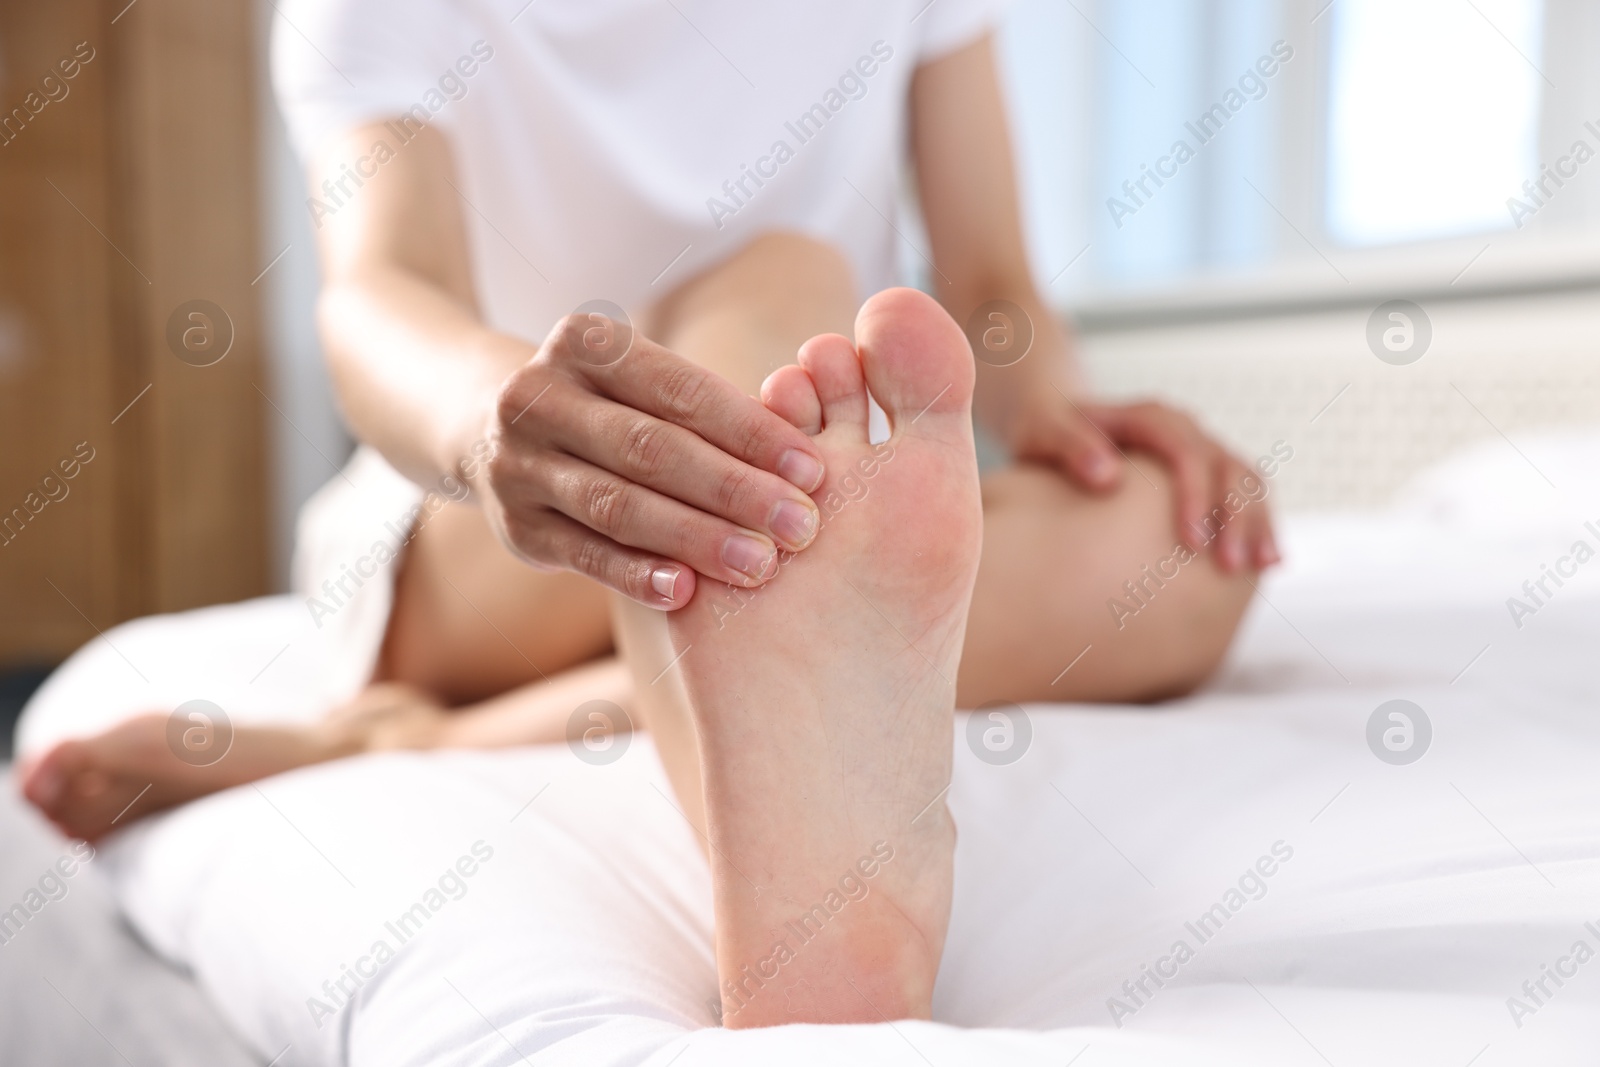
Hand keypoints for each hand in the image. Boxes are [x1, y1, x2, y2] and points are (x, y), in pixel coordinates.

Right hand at [470, 312, 827, 607]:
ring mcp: (518, 463)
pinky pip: (583, 554)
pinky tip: (686, 592)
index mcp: (586, 342)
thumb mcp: (643, 383)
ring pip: (616, 504)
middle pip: (650, 448)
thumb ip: (710, 408)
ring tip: (759, 565)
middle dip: (733, 489)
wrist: (487, 428)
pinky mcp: (515, 526)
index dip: (750, 431)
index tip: (814, 469)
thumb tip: (809, 446)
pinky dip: (635, 573)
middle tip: (801, 526)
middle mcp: (540, 396)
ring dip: (694, 537)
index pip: (680, 389)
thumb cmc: (613, 408)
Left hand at [1008, 392, 1279, 571]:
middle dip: (1236, 516)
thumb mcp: (1044, 431)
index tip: (1193, 542)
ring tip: (1261, 567)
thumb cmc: (1047, 431)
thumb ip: (1070, 446)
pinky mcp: (1206, 473)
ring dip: (1257, 521)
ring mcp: (1201, 448)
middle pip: (1228, 466)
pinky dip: (1260, 523)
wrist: (1060, 423)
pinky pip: (1246, 493)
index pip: (1187, 452)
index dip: (1196, 495)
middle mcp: (1185, 429)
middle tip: (1228, 567)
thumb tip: (1107, 476)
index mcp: (1151, 417)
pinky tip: (1267, 562)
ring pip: (1247, 479)